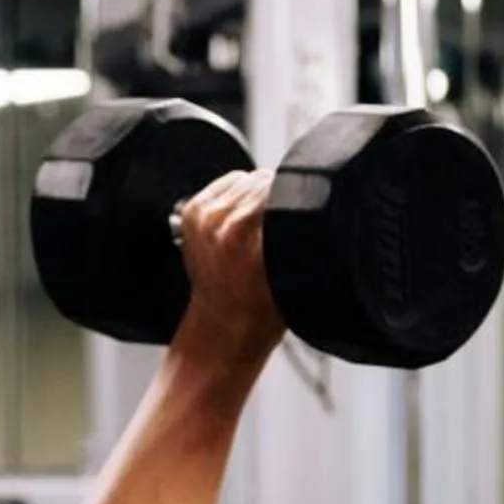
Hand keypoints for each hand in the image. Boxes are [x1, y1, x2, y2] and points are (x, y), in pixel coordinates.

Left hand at [170, 170, 286, 369]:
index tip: (301, 208)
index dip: (295, 193)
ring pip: (243, 179)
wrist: (223, 325)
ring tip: (260, 226)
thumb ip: (300, 232)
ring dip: (254, 196)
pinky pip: (225, 185)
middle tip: (279, 225)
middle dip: (275, 197)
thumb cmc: (260, 309)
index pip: (277, 184)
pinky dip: (237, 197)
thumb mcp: (293, 272)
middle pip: (260, 179)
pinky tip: (243, 221)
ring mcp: (200, 216)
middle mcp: (217, 220)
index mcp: (242, 231)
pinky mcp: (191, 212)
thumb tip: (311, 198)